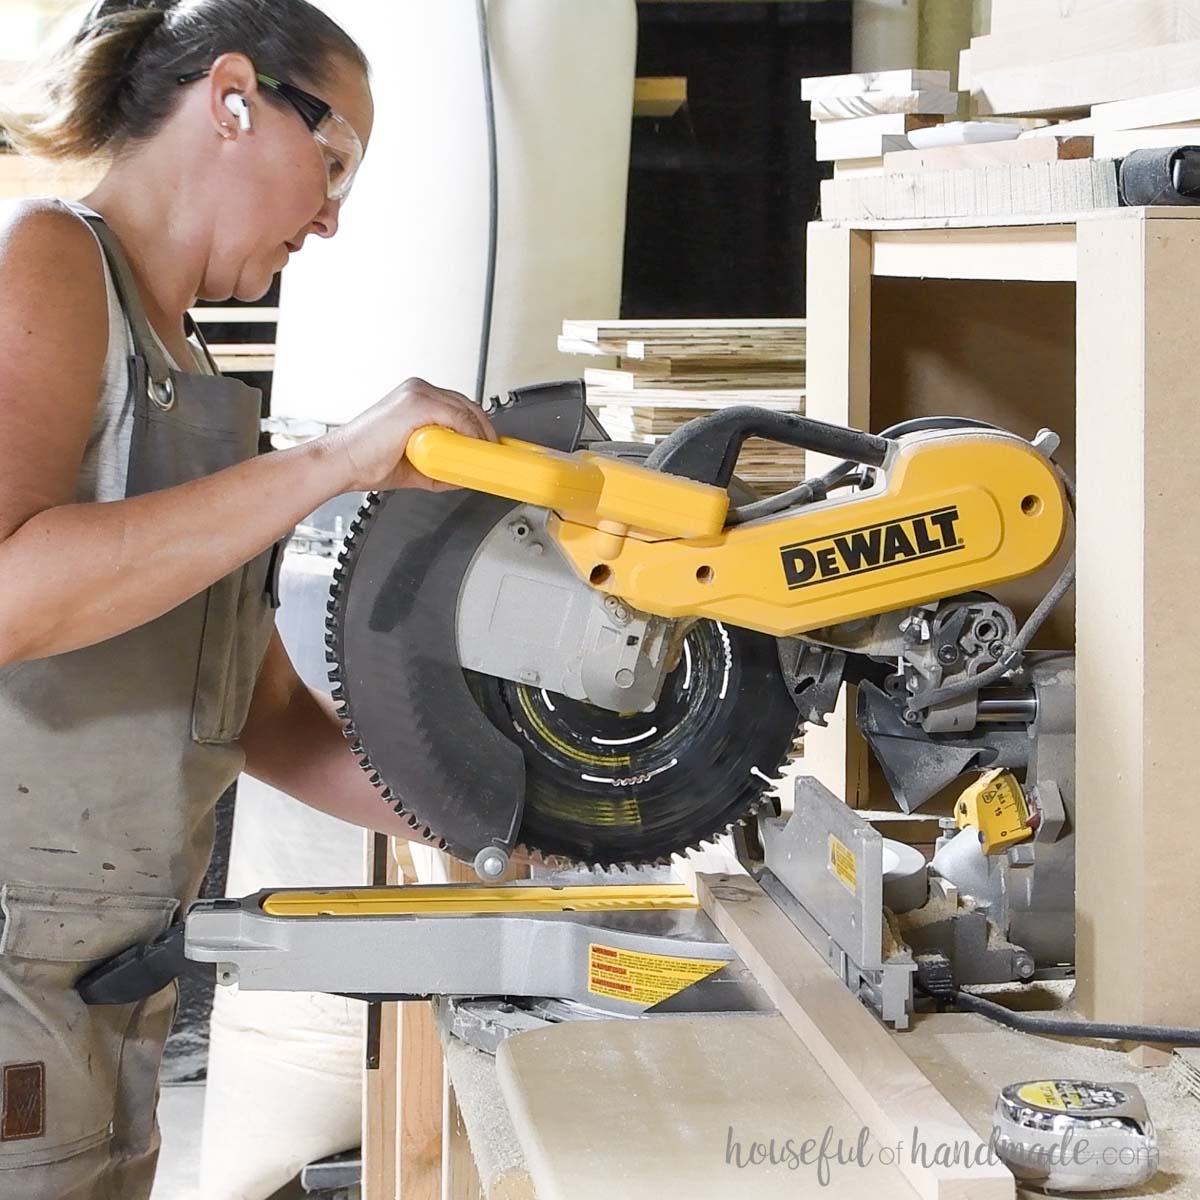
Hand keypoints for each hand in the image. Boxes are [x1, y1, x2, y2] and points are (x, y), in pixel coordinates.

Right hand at [324, 377, 497, 491]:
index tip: (489, 445)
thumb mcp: (415, 465)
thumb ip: (439, 468)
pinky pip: (457, 417)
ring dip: (482, 433)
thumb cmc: (367, 460)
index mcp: (415, 398)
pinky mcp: (417, 403)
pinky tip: (474, 450)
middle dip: (486, 430)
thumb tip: (463, 476)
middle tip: (494, 454)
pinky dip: (471, 434)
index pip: (459, 407)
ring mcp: (418, 393)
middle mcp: (418, 390)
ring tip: (487, 456)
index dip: (479, 426)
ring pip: (466, 409)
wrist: (343, 463)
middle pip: (468, 405)